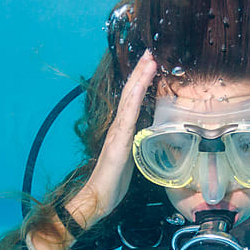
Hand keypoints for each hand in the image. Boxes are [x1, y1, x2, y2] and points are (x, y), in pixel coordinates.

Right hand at [70, 50, 157, 224]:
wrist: (97, 199)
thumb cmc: (114, 182)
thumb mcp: (131, 158)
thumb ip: (138, 144)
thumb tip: (149, 135)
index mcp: (124, 129)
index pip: (134, 99)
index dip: (142, 80)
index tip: (152, 62)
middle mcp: (119, 126)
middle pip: (131, 92)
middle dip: (141, 71)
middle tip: (151, 50)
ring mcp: (118, 132)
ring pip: (130, 98)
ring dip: (140, 77)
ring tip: (150, 59)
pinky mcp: (119, 141)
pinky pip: (128, 114)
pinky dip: (135, 96)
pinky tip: (142, 84)